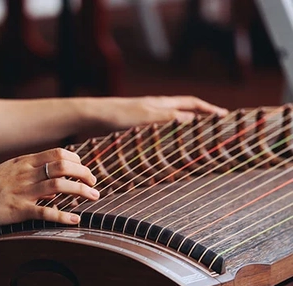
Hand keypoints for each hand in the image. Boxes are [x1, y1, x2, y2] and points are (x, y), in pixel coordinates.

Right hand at [0, 148, 98, 225]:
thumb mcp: (12, 170)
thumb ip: (33, 172)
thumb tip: (56, 182)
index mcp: (26, 162)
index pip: (59, 153)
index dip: (77, 160)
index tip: (84, 169)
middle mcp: (28, 173)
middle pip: (64, 166)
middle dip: (85, 173)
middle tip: (94, 183)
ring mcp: (24, 191)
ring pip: (59, 185)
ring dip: (81, 190)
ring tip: (94, 196)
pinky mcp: (18, 210)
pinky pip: (45, 212)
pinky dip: (63, 216)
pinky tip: (75, 220)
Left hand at [95, 95, 228, 130]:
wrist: (93, 117)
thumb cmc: (119, 114)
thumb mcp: (146, 116)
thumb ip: (169, 117)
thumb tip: (193, 119)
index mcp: (162, 103)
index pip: (192, 103)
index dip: (208, 109)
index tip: (224, 116)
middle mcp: (157, 109)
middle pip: (185, 111)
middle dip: (201, 118)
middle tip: (214, 129)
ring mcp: (147, 118)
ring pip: (173, 122)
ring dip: (186, 129)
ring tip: (196, 141)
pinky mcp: (138, 128)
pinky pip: (160, 132)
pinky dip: (169, 137)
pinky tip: (168, 148)